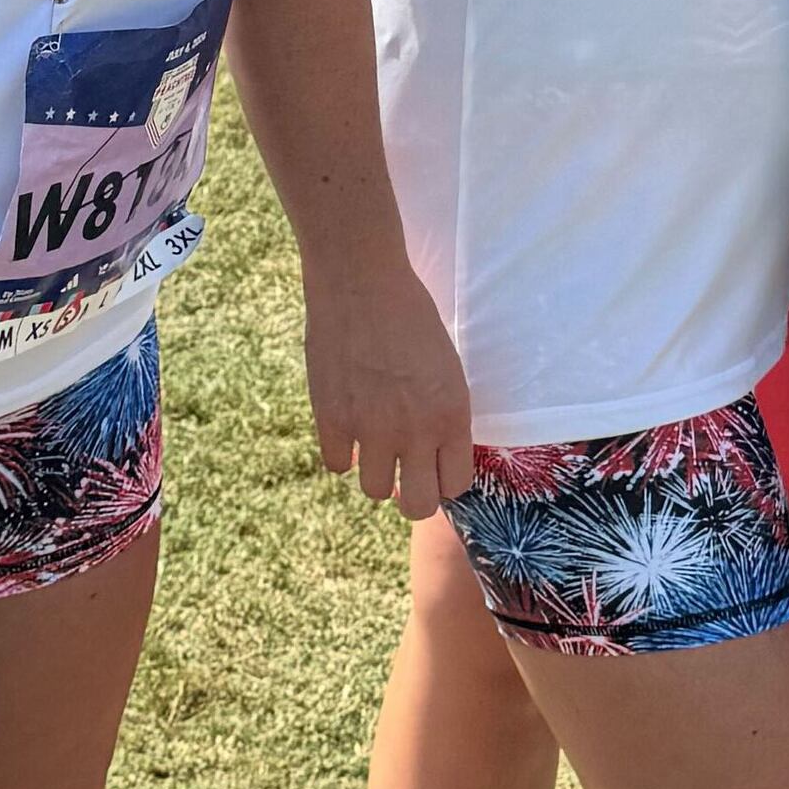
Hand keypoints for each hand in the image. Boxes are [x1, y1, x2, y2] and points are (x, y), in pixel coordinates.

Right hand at [306, 263, 479, 521]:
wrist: (361, 283)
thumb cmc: (411, 314)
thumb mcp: (446, 366)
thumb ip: (442, 412)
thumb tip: (434, 448)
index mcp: (451, 415)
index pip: (456, 485)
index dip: (444, 479)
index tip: (435, 466)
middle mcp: (414, 431)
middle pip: (418, 505)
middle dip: (414, 496)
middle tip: (407, 475)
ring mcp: (371, 430)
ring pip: (375, 490)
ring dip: (376, 471)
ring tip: (375, 443)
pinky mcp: (332, 420)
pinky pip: (338, 464)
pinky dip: (343, 451)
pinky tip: (347, 425)